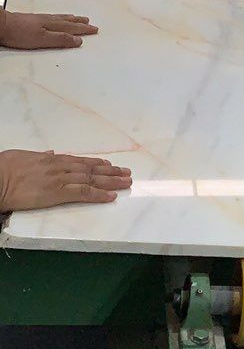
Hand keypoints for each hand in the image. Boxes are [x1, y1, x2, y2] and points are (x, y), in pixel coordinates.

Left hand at [0, 10, 98, 50]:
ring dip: (71, 19)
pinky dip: (60, 18)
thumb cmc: (20, 34)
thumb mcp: (42, 40)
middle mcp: (48, 20)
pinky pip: (53, 17)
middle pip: (68, 21)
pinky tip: (57, 18)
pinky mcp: (33, 20)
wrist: (2, 25)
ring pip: (61, 18)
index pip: (72, 28)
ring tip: (78, 18)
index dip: (84, 29)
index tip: (94, 29)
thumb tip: (78, 40)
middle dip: (80, 23)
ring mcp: (40, 19)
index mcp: (52, 25)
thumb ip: (60, 39)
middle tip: (90, 22)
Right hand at [0, 150, 131, 212]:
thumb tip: (50, 152)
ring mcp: (60, 179)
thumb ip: (40, 155)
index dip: (96, 163)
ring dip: (111, 181)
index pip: (79, 161)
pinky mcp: (57, 193)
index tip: (108, 164)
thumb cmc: (4, 168)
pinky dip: (99, 194)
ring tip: (126, 182)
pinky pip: (84, 193)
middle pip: (91, 169)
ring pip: (92, 179)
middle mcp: (60, 167)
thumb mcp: (24, 155)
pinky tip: (111, 196)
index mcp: (51, 159)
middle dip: (110, 171)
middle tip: (126, 173)